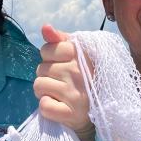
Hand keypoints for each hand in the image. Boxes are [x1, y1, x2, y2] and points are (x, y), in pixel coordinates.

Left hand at [35, 24, 92, 138]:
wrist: (101, 109)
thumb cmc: (84, 77)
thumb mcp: (77, 54)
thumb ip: (60, 39)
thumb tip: (45, 27)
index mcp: (80, 55)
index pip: (46, 49)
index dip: (49, 57)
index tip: (61, 63)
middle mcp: (78, 72)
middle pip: (40, 68)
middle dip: (47, 76)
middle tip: (61, 82)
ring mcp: (75, 94)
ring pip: (38, 86)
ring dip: (44, 91)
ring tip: (59, 94)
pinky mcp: (71, 113)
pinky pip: (44, 106)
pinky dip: (47, 107)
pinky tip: (58, 105)